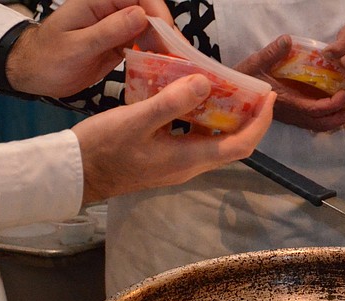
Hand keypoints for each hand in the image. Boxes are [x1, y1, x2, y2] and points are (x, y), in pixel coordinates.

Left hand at [7, 0, 173, 97]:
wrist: (32, 72)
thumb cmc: (47, 58)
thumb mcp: (77, 47)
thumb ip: (108, 31)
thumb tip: (140, 15)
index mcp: (98, 1)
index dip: (159, 15)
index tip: (169, 40)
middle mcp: (110, 10)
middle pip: (150, 13)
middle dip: (167, 34)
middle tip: (179, 59)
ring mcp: (116, 27)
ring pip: (150, 31)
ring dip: (164, 47)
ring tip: (176, 68)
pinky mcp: (118, 44)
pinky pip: (142, 46)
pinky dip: (153, 57)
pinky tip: (161, 72)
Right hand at [73, 74, 275, 202]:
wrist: (76, 174)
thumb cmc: (104, 148)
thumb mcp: (136, 120)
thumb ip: (172, 102)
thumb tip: (206, 83)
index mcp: (189, 159)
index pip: (240, 145)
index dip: (260, 123)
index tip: (267, 97)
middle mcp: (190, 166)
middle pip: (232, 144)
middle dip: (247, 117)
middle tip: (249, 88)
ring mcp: (177, 165)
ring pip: (214, 141)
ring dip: (225, 118)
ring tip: (224, 88)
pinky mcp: (165, 160)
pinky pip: (194, 139)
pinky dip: (201, 119)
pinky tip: (190, 99)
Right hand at [234, 35, 344, 131]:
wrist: (232, 95)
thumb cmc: (244, 79)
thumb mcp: (255, 63)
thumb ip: (271, 53)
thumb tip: (287, 40)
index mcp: (286, 103)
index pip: (315, 110)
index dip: (333, 104)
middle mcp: (292, 114)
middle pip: (323, 123)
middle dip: (344, 115)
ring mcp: (293, 117)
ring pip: (321, 126)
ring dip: (340, 118)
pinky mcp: (293, 116)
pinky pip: (316, 123)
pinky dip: (331, 118)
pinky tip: (340, 107)